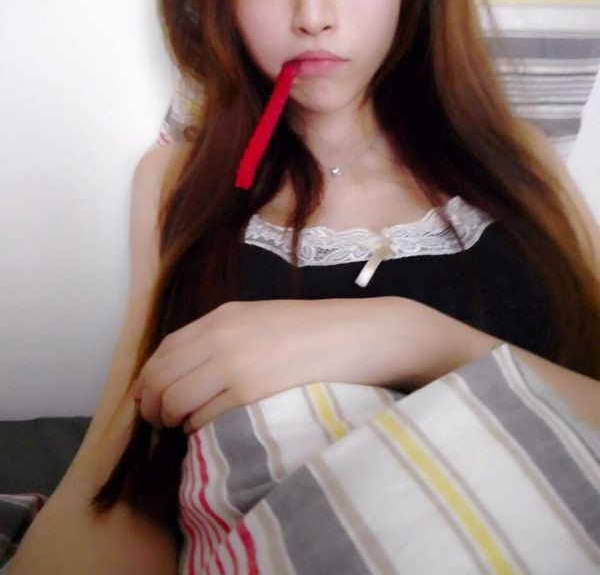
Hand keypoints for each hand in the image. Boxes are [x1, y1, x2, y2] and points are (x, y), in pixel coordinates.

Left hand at [132, 296, 441, 432]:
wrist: (361, 335)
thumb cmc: (317, 331)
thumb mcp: (261, 320)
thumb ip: (223, 338)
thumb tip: (186, 373)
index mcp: (222, 316)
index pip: (163, 351)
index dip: (148, 381)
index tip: (150, 401)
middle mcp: (221, 336)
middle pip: (159, 379)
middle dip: (152, 406)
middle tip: (162, 423)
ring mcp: (234, 363)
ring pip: (174, 402)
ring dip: (175, 421)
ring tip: (190, 427)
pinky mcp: (251, 392)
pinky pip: (204, 420)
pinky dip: (201, 431)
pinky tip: (216, 430)